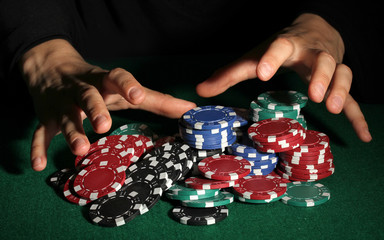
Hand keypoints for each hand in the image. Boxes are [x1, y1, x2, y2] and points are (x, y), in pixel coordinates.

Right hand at [21, 39, 195, 170]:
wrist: (52, 68)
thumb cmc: (99, 84)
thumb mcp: (125, 89)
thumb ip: (156, 99)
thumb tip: (190, 110)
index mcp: (104, 80)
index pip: (116, 77)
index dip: (126, 85)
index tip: (137, 96)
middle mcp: (82, 89)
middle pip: (88, 96)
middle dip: (95, 109)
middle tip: (104, 125)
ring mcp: (62, 103)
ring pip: (65, 116)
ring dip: (71, 131)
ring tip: (81, 149)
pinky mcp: (46, 117)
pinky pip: (40, 132)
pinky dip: (37, 147)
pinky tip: (38, 165)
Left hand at [196, 13, 371, 142]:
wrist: (314, 30)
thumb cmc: (280, 47)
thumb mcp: (256, 56)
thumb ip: (230, 73)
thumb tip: (200, 91)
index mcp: (288, 45)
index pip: (280, 47)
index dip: (272, 58)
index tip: (263, 72)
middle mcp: (312, 53)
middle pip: (322, 60)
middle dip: (320, 76)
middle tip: (314, 95)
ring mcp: (330, 66)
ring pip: (342, 73)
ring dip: (340, 90)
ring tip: (332, 108)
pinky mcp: (338, 82)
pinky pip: (352, 98)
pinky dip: (358, 117)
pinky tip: (363, 135)